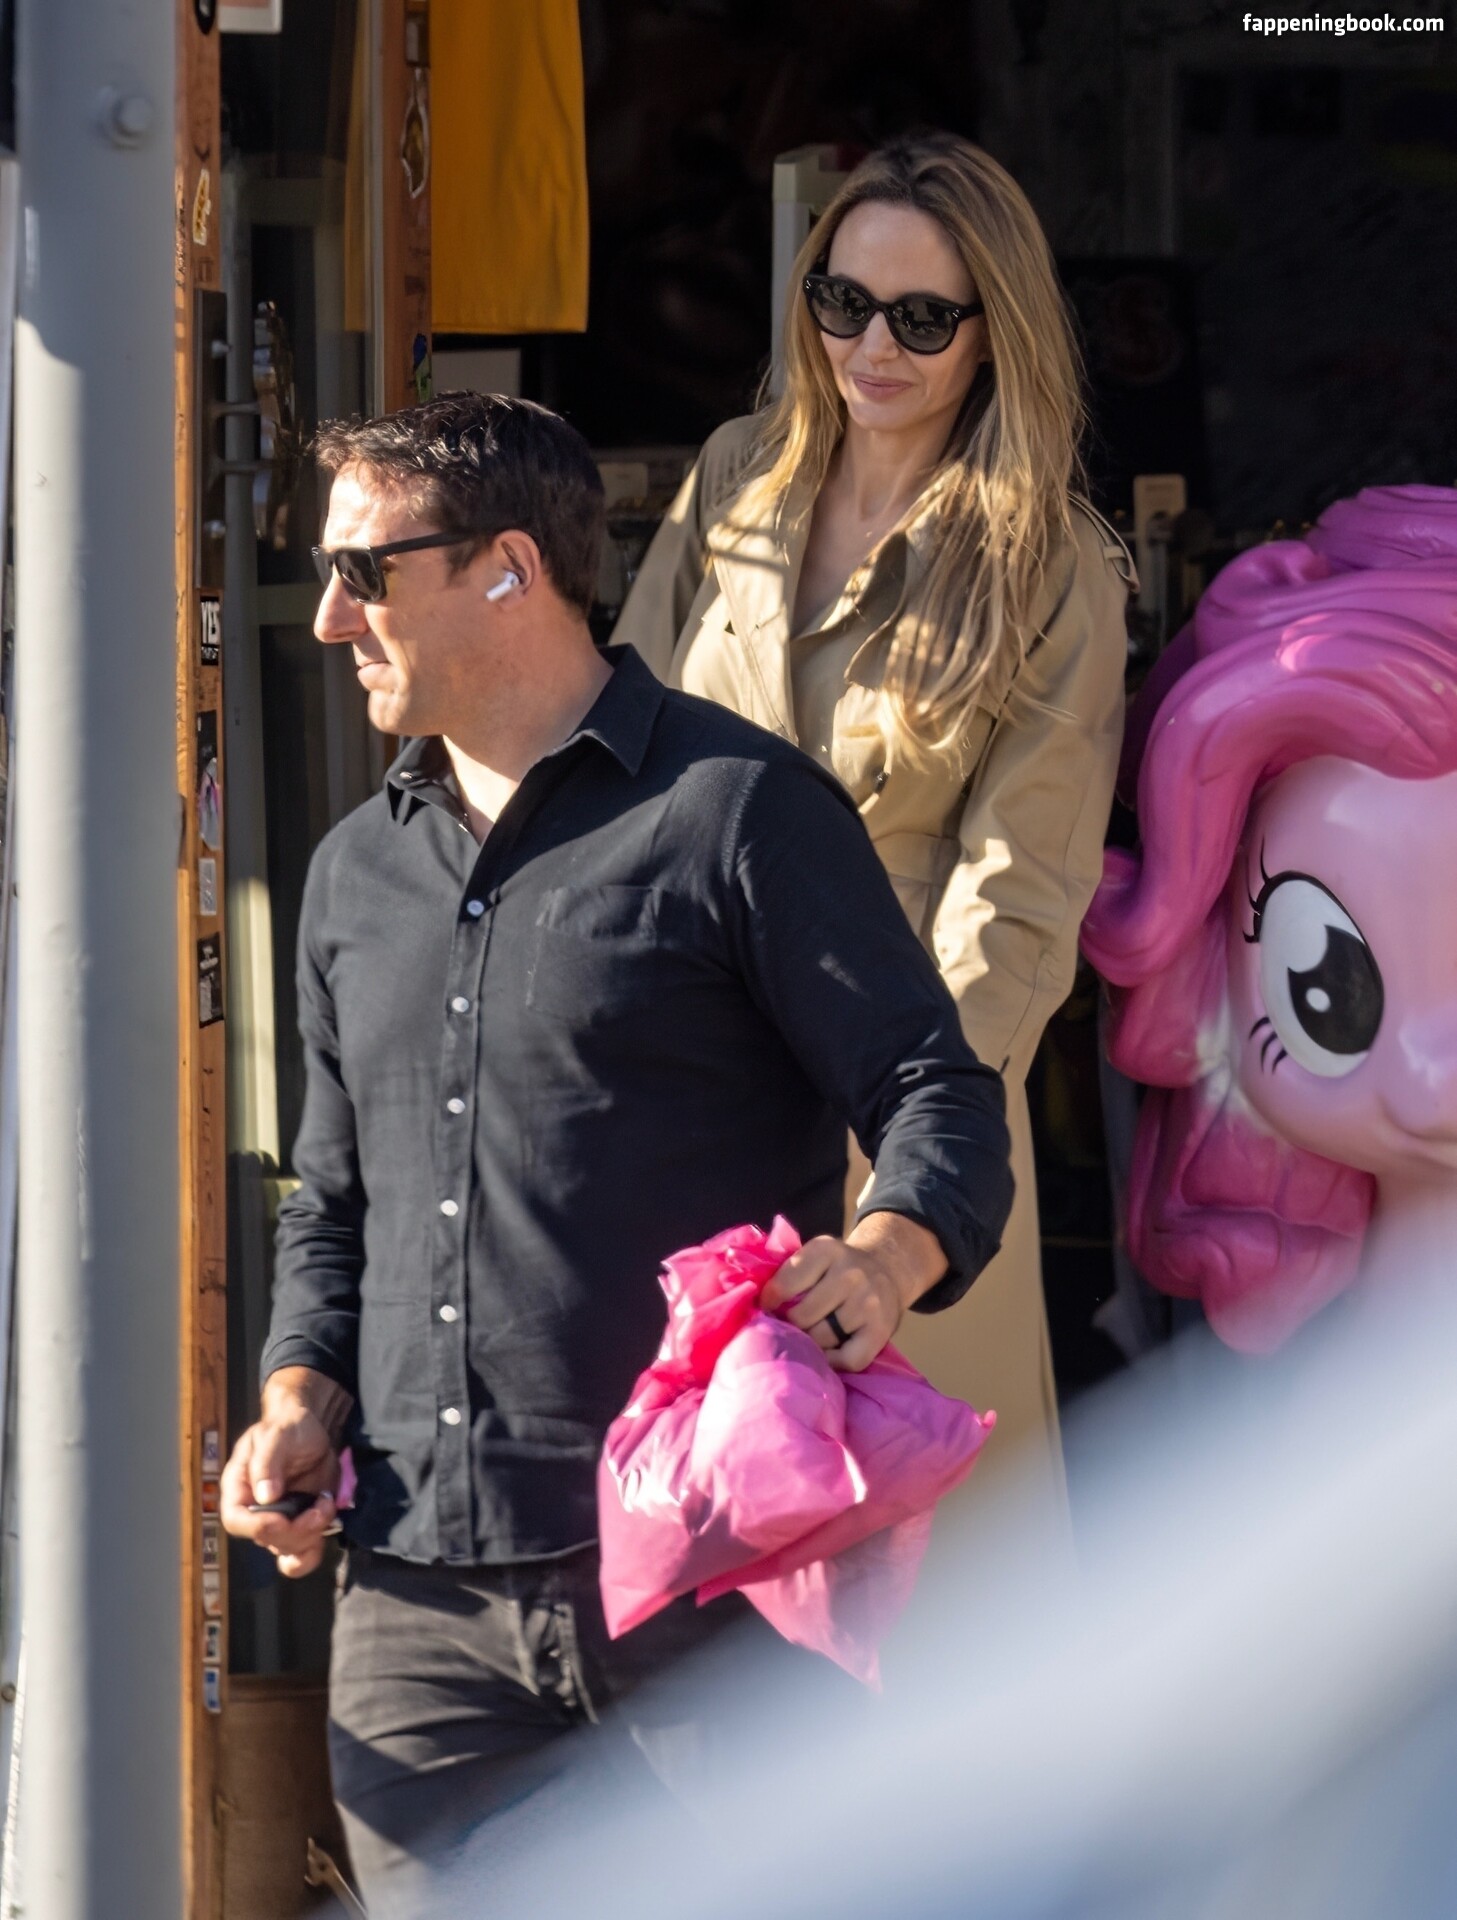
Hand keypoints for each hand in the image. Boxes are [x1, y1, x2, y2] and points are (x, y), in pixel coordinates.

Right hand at [219, 1368, 350, 1579]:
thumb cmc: (287, 1427)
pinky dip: (313, 1553)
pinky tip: (325, 1528)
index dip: (257, 1526)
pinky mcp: (301, 1526)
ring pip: (286, 1550)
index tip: (283, 1517)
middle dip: (296, 1530)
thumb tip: (265, 1495)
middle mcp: (255, 1511)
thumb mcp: (276, 1435)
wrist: (311, 1431)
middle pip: (266, 1539)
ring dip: (310, 1537)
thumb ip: (267, 1461)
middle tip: (321, 1505)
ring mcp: (279, 1522)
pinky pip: (301, 1556)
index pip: (235, 1520)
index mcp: (239, 1488)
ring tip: (326, 1506)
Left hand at [759, 1211, 947, 1371]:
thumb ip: (788, 1273)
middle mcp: (850, 1273)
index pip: (785, 1284)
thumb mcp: (815, 1256)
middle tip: (789, 1327)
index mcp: (826, 1250)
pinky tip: (829, 1351)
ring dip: (811, 1343)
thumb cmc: (837, 1269)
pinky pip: (848, 1359)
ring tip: (808, 1338)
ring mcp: (868, 1302)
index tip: (767, 1309)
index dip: (769, 1302)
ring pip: (822, 1338)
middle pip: (802, 1316)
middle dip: (790, 1325)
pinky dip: (834, 1361)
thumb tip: (755, 1306)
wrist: (887, 1270)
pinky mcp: (881, 1330)